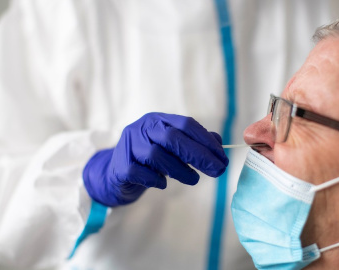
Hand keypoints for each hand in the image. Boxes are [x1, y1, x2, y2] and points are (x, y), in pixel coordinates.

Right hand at [83, 113, 228, 206]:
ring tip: (193, 180)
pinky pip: (140, 172)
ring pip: (156, 155)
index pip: (186, 124)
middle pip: (172, 137)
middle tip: (217, 171)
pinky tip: (163, 184)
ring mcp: (128, 145)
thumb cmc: (150, 160)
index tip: (222, 157)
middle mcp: (142, 128)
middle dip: (198, 155)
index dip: (206, 140)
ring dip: (180, 170)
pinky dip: (155, 179)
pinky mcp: (120, 166)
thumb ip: (194, 143)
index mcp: (158, 120)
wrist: (117, 175)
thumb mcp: (173, 149)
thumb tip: (219, 142)